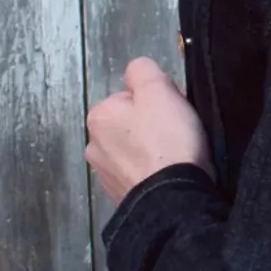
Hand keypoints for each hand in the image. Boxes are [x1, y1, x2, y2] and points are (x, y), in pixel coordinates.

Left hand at [85, 56, 213, 206]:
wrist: (172, 199)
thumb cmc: (167, 140)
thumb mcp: (159, 90)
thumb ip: (143, 71)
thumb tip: (137, 73)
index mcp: (99, 116)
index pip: (131, 97)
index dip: (156, 101)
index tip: (173, 113)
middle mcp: (93, 145)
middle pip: (130, 124)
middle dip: (150, 127)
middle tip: (176, 135)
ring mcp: (105, 175)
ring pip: (133, 151)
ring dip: (149, 152)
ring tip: (173, 159)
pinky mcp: (119, 197)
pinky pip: (138, 175)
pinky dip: (150, 174)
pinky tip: (166, 176)